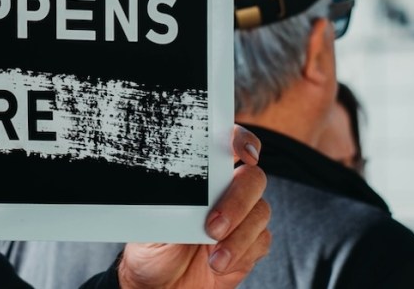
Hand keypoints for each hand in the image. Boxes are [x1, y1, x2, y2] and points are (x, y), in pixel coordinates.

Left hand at [118, 125, 270, 288]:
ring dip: (238, 235)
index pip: (227, 144)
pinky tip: (219, 262)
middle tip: (213, 225)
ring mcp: (242, 217)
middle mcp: (226, 190)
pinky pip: (261, 240)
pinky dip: (241, 252)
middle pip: (253, 178)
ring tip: (212, 255)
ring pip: (261, 211)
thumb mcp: (153, 219)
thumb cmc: (153, 245)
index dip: (241, 140)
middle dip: (237, 200)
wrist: (161, 286)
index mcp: (202, 175)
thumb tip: (181, 184)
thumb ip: (174, 200)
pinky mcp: (251, 245)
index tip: (245, 153)